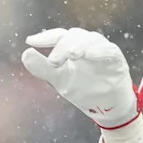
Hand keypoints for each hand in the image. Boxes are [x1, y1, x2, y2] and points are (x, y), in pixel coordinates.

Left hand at [21, 27, 142, 142]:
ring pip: (92, 40)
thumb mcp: (58, 79)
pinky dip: (101, 51)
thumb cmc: (83, 88)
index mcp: (72, 46)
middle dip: (62, 47)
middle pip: (74, 36)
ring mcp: (103, 50)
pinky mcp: (117, 60)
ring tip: (71, 55)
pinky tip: (90, 55)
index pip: (58, 36)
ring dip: (80, 46)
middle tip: (53, 62)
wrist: (105, 106)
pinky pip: (110, 51)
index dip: (45, 37)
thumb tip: (25, 53)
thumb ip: (42, 68)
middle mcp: (87, 44)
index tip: (30, 41)